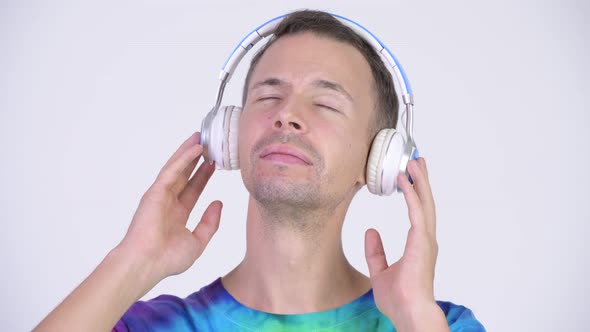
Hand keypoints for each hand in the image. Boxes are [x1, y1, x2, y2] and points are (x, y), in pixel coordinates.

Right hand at [120, 131, 222, 282]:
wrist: (147, 264)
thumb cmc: (167, 259)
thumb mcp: (198, 241)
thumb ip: (210, 223)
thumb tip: (218, 203)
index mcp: (176, 214)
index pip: (193, 190)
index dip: (203, 176)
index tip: (214, 163)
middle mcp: (167, 202)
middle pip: (185, 175)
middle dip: (196, 160)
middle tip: (208, 145)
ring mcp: (160, 196)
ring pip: (177, 168)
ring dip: (188, 152)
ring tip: (200, 138)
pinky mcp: (155, 192)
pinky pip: (172, 171)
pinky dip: (183, 158)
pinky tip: (195, 148)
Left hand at [364, 157, 447, 330]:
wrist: (408, 312)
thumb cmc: (399, 299)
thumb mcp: (380, 272)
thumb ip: (375, 252)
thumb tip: (370, 232)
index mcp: (418, 245)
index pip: (418, 212)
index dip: (415, 193)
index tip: (410, 177)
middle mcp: (426, 239)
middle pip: (425, 203)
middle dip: (422, 181)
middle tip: (418, 161)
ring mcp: (426, 239)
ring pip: (424, 202)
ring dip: (419, 181)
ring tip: (414, 162)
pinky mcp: (421, 241)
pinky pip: (416, 210)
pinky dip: (410, 193)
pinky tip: (404, 179)